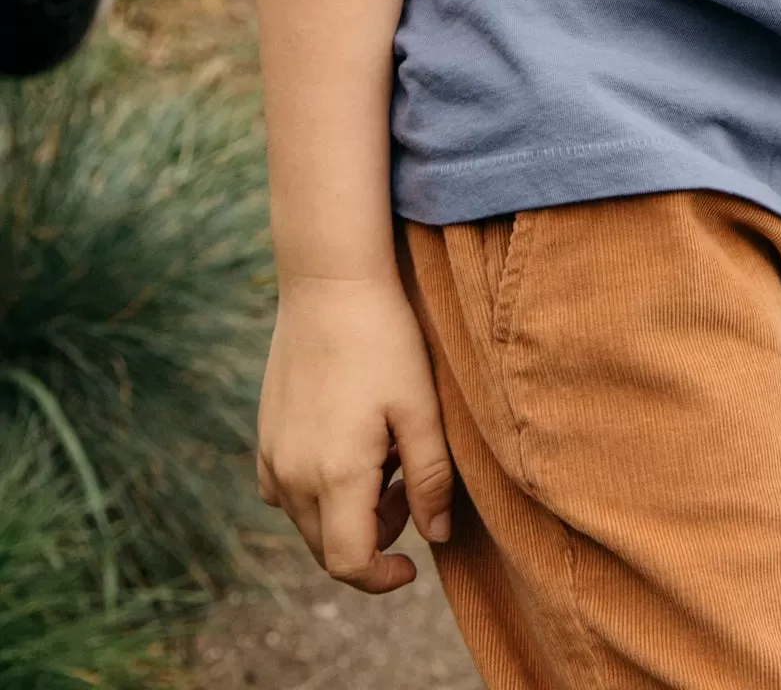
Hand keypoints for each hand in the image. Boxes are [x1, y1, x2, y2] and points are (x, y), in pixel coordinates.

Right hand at [256, 274, 453, 594]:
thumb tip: (436, 538)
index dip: (381, 578)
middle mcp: (291, 475)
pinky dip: (318, 490)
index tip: (413, 564)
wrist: (330, 283)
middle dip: (374, 537)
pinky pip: (285, 490)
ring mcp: (271, 455)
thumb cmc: (385, 341)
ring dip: (348, 512)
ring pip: (307, 520)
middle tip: (409, 485)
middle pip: (327, 548)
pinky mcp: (264, 435)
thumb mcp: (422, 408)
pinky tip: (349, 445)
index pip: (348, 563)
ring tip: (385, 456)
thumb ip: (431, 479)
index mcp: (334, 475)